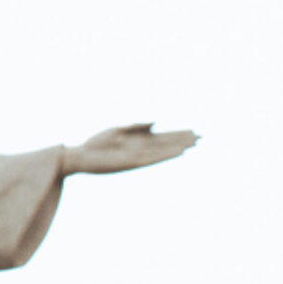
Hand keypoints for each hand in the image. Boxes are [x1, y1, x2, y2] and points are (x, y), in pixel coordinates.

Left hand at [61, 123, 198, 174]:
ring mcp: (138, 156)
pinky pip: (154, 158)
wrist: (82, 156)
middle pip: (166, 143)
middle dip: (181, 140)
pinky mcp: (133, 162)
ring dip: (177, 147)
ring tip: (193, 144)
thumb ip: (137, 126)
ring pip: (163, 151)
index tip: (192, 131)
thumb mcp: (118, 130)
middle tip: (200, 138)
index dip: (176, 134)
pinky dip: (166, 155)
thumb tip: (156, 121)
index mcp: (137, 140)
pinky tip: (177, 152)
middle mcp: (141, 148)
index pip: (162, 136)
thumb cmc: (96, 143)